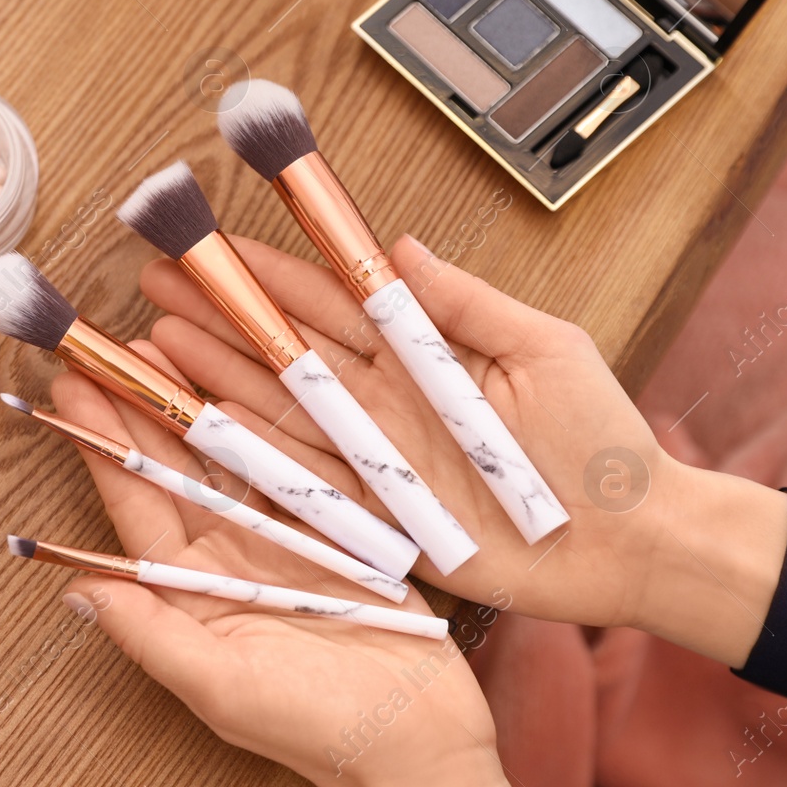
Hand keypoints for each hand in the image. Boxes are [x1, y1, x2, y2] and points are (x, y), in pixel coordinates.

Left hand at [51, 356, 522, 786]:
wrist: (419, 742)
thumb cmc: (312, 727)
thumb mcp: (220, 685)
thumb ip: (149, 633)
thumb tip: (74, 590)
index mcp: (188, 592)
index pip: (132, 506)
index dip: (100, 447)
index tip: (70, 391)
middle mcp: (225, 558)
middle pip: (173, 467)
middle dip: (140, 406)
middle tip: (110, 344)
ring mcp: (278, 539)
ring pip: (228, 453)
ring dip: (197, 399)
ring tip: (164, 341)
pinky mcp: (332, 528)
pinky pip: (293, 460)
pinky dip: (270, 417)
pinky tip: (248, 374)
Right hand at [137, 233, 786, 665]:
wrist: (630, 545)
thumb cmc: (604, 445)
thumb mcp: (547, 350)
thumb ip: (470, 303)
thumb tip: (401, 245)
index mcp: (422, 350)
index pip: (330, 299)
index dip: (270, 271)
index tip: (215, 241)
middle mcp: (385, 397)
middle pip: (285, 346)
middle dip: (219, 311)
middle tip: (156, 279)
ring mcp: (374, 454)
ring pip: (277, 404)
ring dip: (216, 373)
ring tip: (155, 342)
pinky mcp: (374, 512)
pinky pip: (297, 477)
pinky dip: (248, 452)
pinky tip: (200, 421)